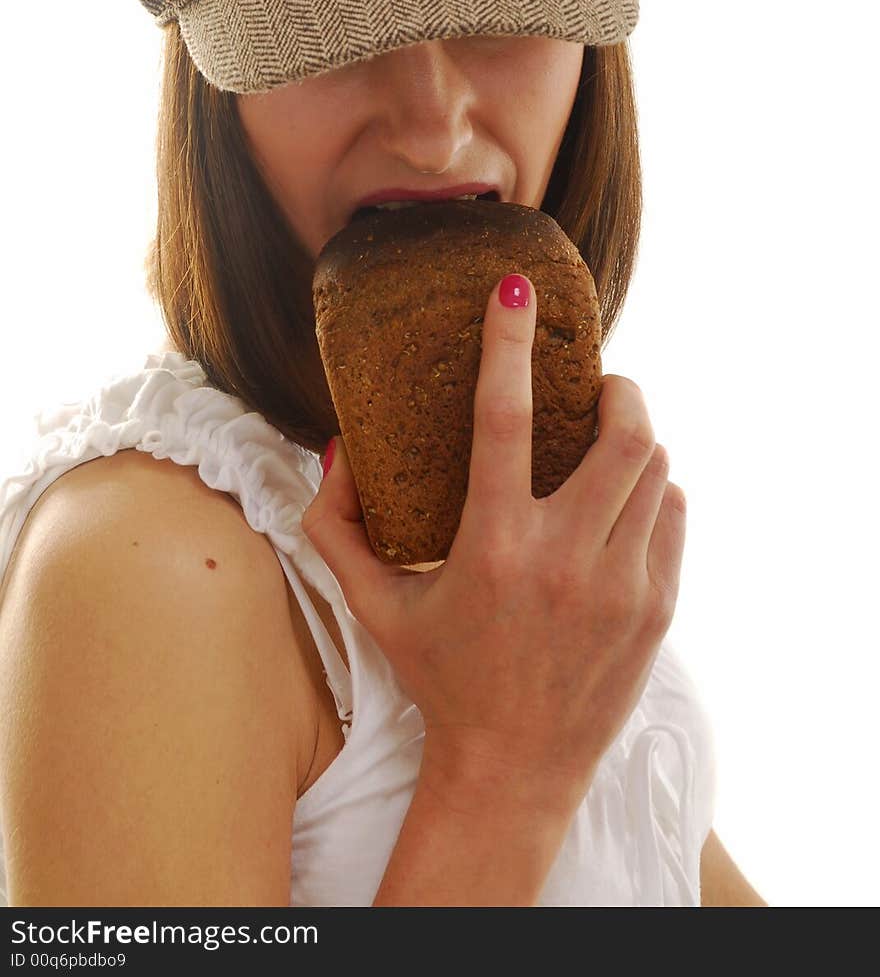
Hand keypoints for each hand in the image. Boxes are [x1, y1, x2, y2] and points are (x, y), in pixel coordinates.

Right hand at [302, 275, 685, 820]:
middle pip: (622, 434)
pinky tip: (624, 500)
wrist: (513, 770)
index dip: (507, 341)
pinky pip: (673, 513)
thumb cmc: (440, 677)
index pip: (504, 416)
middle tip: (596, 388)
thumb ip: (336, 526)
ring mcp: (622, 586)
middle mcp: (565, 561)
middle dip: (618, 391)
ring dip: (635, 438)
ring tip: (607, 441)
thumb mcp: (375, 604)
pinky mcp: (657, 609)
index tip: (513, 288)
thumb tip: (336, 448)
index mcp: (493, 547)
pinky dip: (655, 489)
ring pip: (656, 469)